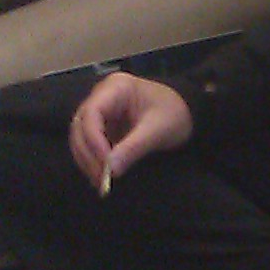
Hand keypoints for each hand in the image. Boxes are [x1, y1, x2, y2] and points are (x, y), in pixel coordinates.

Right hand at [69, 71, 193, 191]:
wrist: (189, 111)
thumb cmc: (176, 113)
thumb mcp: (158, 130)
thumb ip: (133, 148)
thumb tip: (109, 170)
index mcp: (116, 87)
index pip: (91, 112)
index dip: (93, 139)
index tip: (104, 163)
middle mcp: (103, 96)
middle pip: (81, 125)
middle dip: (87, 153)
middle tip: (100, 178)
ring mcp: (102, 111)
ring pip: (81, 136)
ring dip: (87, 159)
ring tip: (100, 182)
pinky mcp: (104, 126)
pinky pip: (90, 144)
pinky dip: (93, 160)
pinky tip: (101, 176)